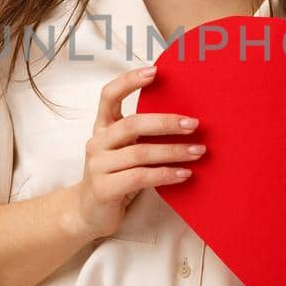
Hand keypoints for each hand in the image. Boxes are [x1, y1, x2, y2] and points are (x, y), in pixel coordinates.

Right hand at [69, 64, 205, 240]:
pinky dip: (165, 174)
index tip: (155, 71)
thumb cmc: (115, 177)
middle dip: (166, 122)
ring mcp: (98, 166)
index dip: (129, 81)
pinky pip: (140, 178)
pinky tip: (184, 174)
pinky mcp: (104, 189)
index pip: (108, 95)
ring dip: (173, 151)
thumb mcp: (123, 150)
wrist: (87, 214)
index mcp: (102, 128)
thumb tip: (185, 118)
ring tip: (198, 151)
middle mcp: (97, 143)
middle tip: (194, 124)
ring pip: (140, 153)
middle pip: (132, 124)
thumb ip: (141, 134)